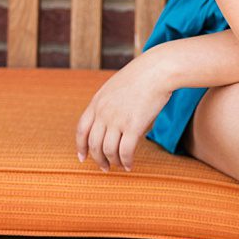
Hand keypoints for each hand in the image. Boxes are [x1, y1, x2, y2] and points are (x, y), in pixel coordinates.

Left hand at [75, 51, 172, 170]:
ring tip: (119, 166)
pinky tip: (129, 165)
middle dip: (98, 159)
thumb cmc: (142, 76)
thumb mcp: (115, 87)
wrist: (157, 70)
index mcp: (96, 103)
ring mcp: (117, 120)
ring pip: (108, 150)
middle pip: (93, 144)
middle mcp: (103, 113)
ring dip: (112, 162)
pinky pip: (125, 151)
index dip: (81, 146)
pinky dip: (126, 161)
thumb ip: (109, 103)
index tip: (83, 157)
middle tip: (104, 167)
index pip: (81, 130)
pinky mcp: (133, 126)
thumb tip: (112, 120)